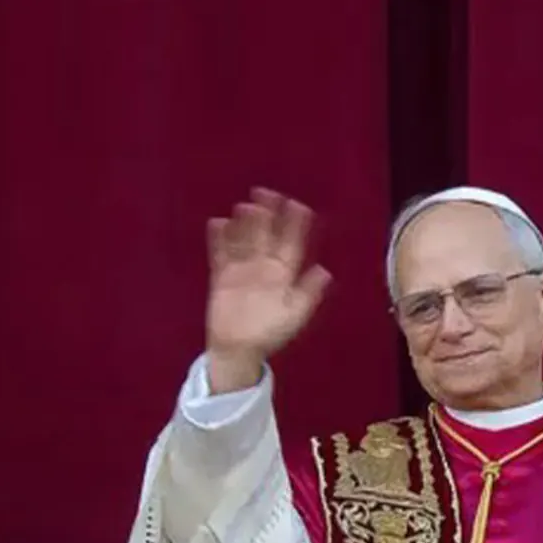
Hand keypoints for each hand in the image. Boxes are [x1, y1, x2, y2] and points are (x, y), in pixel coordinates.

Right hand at [205, 187, 330, 391]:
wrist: (240, 350)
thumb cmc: (270, 333)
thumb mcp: (294, 314)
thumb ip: (308, 293)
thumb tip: (325, 271)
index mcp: (284, 273)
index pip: (292, 243)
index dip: (296, 225)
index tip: (298, 205)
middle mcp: (264, 266)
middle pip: (267, 234)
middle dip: (268, 214)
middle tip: (267, 193)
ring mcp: (242, 269)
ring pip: (244, 239)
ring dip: (245, 223)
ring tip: (245, 206)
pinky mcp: (222, 276)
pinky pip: (220, 254)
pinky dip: (219, 239)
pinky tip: (218, 223)